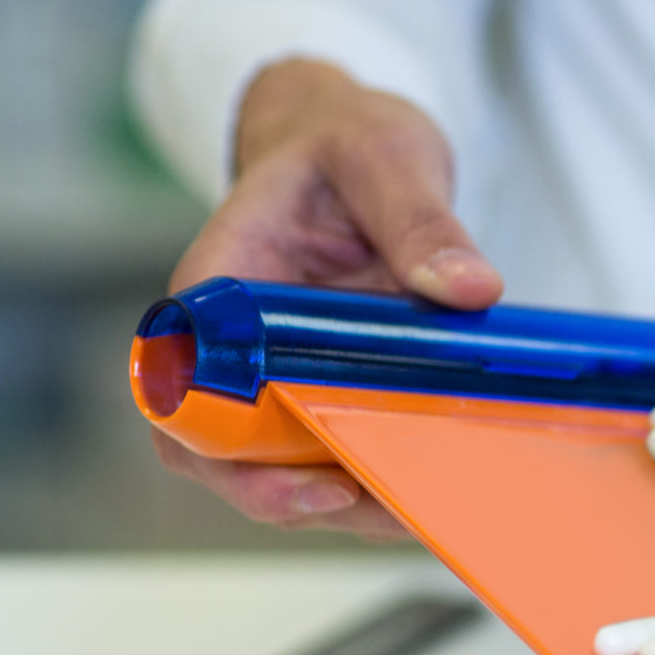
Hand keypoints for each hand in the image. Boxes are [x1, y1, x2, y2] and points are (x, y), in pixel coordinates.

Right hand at [154, 58, 502, 537]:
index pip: (184, 391)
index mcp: (218, 291)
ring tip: (428, 510)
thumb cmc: (346, 144)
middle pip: (227, 454)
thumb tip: (470, 289)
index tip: (305, 476)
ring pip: (287, 466)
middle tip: (387, 510)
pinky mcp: (328, 391)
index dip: (225, 451)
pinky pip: (341, 451)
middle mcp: (234, 349)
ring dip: (351, 503)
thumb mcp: (385, 157)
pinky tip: (443, 486)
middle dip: (296, 496)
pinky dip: (384, 479)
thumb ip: (420, 219)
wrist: (356, 146)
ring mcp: (279, 377)